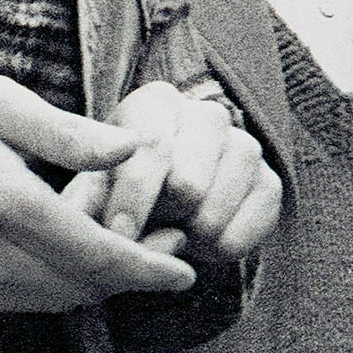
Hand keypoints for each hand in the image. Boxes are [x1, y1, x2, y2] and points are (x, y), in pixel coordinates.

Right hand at [0, 76, 197, 313]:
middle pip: (82, 288)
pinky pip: (21, 303)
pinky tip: (71, 255)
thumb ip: (65, 131)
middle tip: (170, 246)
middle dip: (133, 275)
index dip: (147, 268)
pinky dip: (57, 287)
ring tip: (130, 248)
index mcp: (4, 204)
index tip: (185, 268)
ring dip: (97, 284)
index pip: (95, 255)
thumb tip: (130, 148)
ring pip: (55, 302)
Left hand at [63, 80, 280, 263]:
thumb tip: (86, 222)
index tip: (118, 235)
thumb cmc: (119, 195)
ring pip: (216, 210)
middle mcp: (207, 114)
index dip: (133, 197)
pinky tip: (202, 242)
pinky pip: (247, 230)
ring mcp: (245, 146)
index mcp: (157, 103)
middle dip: (162, 219)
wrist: (164, 208)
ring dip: (188, 237)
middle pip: (189, 182)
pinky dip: (219, 249)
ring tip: (173, 232)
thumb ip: (82, 204)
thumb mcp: (91, 193)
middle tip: (148, 228)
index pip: (151, 146)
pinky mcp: (270, 183)